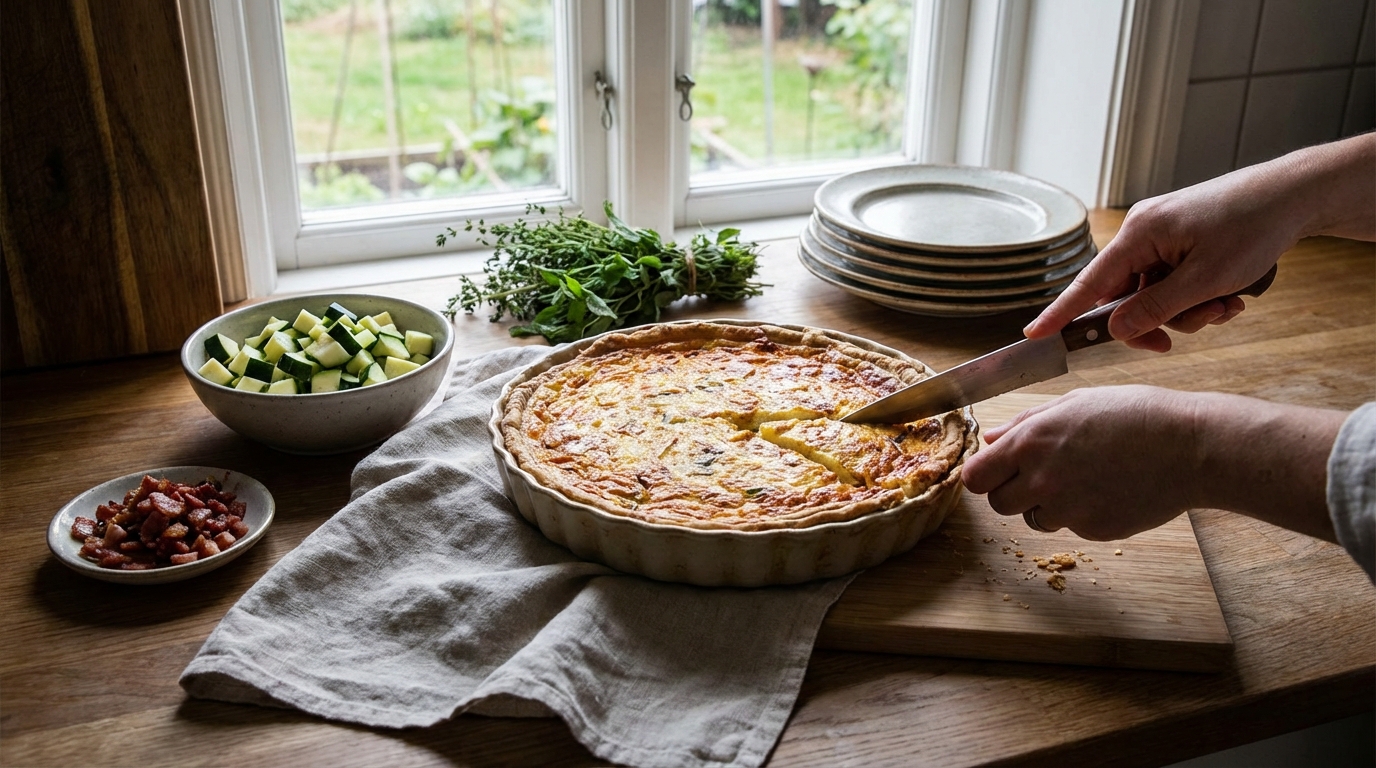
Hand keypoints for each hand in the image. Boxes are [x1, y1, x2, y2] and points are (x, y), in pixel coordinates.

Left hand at [962, 386, 1202, 539]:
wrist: (1189, 446)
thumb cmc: (1136, 415)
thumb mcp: (1075, 403)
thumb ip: (1025, 424)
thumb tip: (991, 438)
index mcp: (1031, 442)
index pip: (976, 477)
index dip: (984, 474)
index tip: (996, 470)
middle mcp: (1042, 479)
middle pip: (998, 504)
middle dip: (1012, 491)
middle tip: (1041, 474)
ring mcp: (1068, 509)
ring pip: (1034, 519)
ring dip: (1047, 505)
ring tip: (1083, 478)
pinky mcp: (1093, 530)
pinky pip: (1071, 528)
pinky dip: (1082, 514)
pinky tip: (1108, 490)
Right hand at [1026, 176, 1296, 352]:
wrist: (1294, 195)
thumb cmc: (1253, 226)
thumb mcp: (1205, 280)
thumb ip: (1156, 308)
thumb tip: (1116, 329)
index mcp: (1139, 235)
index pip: (1088, 284)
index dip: (1060, 313)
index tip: (1035, 334)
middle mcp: (1142, 233)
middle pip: (1125, 296)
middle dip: (1160, 319)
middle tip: (1187, 333)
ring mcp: (1162, 236)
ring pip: (1155, 294)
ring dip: (1189, 310)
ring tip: (1227, 303)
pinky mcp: (1181, 241)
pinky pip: (1173, 281)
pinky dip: (1197, 295)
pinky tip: (1229, 293)